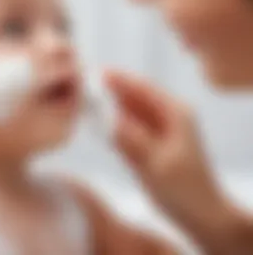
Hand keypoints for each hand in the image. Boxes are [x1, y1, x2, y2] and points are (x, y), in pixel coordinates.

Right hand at [105, 70, 240, 250]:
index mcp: (175, 113)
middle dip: (112, 90)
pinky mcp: (149, 140)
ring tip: (87, 102)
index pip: (143, 88)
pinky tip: (99, 122)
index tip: (97, 72)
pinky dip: (114, 123)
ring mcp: (157, 127)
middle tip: (86, 87)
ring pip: (130, 110)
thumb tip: (106, 119)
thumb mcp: (157, 163)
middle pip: (134, 96)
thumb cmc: (184, 188)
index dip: (120, 78)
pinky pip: (129, 125)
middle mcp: (166, 115)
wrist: (199, 213)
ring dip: (111, 106)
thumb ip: (132, 139)